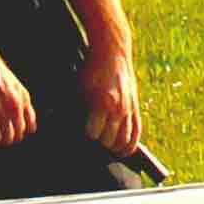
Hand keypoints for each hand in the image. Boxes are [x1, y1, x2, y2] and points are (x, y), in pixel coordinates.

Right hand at [0, 28, 39, 150]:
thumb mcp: (12, 84)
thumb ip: (16, 99)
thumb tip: (16, 113)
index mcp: (23, 97)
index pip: (30, 124)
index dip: (23, 131)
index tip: (17, 134)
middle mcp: (15, 105)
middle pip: (19, 133)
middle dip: (11, 138)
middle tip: (5, 140)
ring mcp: (1, 111)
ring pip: (7, 137)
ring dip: (2, 142)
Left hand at [81, 38, 146, 156]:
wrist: (112, 53)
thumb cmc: (92, 70)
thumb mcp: (79, 88)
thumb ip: (78, 109)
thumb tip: (67, 126)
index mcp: (102, 104)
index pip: (93, 134)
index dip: (85, 135)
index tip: (81, 132)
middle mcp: (118, 109)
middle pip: (109, 141)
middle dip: (99, 143)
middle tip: (92, 139)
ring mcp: (129, 110)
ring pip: (125, 141)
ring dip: (114, 147)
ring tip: (106, 147)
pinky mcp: (135, 108)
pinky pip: (136, 133)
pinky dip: (130, 145)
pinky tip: (123, 150)